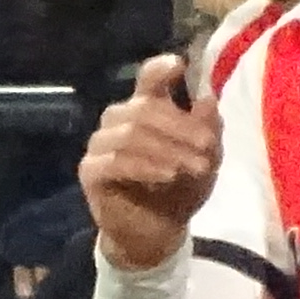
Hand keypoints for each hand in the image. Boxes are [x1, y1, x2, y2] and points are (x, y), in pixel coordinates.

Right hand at [78, 54, 218, 271]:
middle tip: (208, 148)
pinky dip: (145, 166)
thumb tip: (208, 99)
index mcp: (144, 109)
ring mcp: (100, 144)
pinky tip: (168, 175)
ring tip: (194, 168)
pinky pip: (115, 161)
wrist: (157, 233)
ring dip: (168, 149)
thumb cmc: (180, 189)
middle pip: (143, 108)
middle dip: (180, 127)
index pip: (146, 79)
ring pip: (130, 133)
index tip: (179, 65)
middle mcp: (118, 120)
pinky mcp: (91, 171)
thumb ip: (208, 129)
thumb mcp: (205, 159)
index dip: (159, 69)